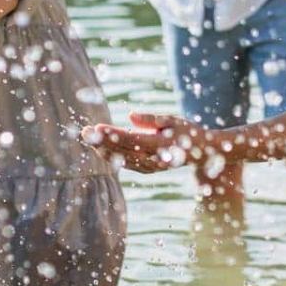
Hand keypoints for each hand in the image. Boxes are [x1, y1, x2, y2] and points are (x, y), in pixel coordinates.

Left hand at [82, 111, 206, 173]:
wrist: (200, 153)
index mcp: (160, 145)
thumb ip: (151, 119)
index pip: (131, 140)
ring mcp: (150, 167)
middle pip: (122, 151)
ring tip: (88, 137)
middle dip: (102, 142)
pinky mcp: (147, 170)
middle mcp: (154, 160)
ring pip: (121, 159)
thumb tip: (130, 115)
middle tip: (85, 132)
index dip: (113, 135)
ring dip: (103, 149)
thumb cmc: (185, 132)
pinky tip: (99, 148)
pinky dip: (111, 157)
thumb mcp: (172, 120)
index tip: (97, 127)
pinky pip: (125, 164)